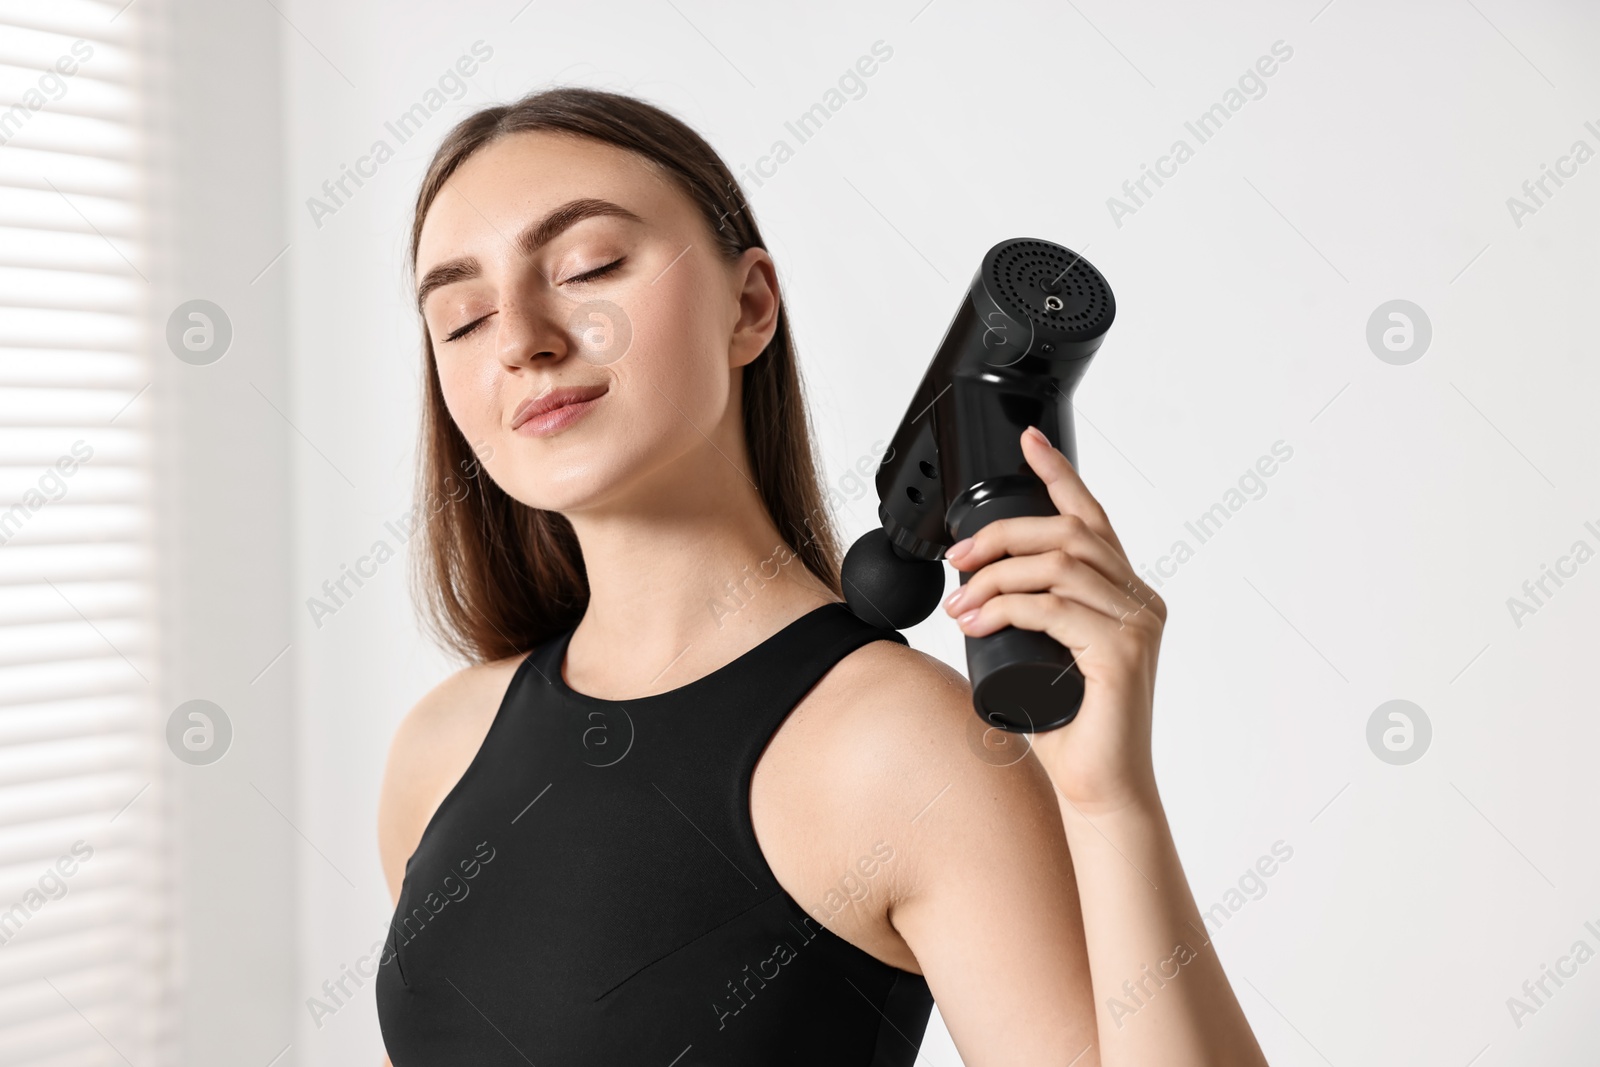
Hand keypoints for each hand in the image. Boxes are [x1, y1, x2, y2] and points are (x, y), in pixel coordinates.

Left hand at [942, 425, 1165, 813]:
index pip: (1092, 519)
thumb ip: (1030, 621)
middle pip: (1068, 534)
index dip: (1060, 474)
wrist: (1100, 790)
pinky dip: (1006, 608)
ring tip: (958, 603)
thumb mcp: (1042, 657)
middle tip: (957, 559)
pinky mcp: (1122, 656)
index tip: (1028, 442)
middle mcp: (1140, 603)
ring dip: (996, 577)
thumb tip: (974, 594)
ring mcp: (1137, 628)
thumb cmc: (1069, 729)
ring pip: (1059, 567)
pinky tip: (976, 622)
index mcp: (1126, 596)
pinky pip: (1055, 610)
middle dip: (1003, 535)